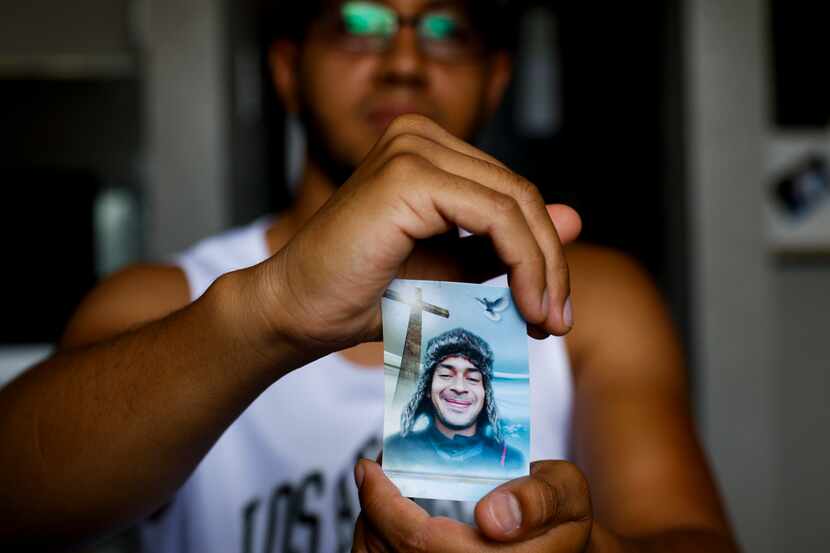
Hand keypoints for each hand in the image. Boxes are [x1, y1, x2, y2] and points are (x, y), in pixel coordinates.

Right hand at [248, 114, 580, 358]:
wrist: (297, 311)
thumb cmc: (360, 293)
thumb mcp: (452, 268)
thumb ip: (505, 244)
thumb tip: (574, 219)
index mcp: (425, 149)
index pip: (509, 192)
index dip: (541, 251)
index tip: (551, 308)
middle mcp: (418, 136)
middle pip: (519, 194)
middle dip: (549, 262)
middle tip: (556, 320)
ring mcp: (412, 149)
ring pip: (515, 204)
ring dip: (541, 267)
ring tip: (545, 319)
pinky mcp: (408, 175)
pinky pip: (495, 216)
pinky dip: (522, 261)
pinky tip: (524, 302)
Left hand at [351, 459, 593, 551]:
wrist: (564, 546)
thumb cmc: (561, 516)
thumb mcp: (564, 492)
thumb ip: (537, 499)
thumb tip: (491, 516)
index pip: (419, 542)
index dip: (384, 505)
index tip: (369, 468)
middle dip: (372, 511)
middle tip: (373, 474)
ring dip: (372, 531)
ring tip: (379, 496)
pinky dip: (379, 546)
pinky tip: (387, 523)